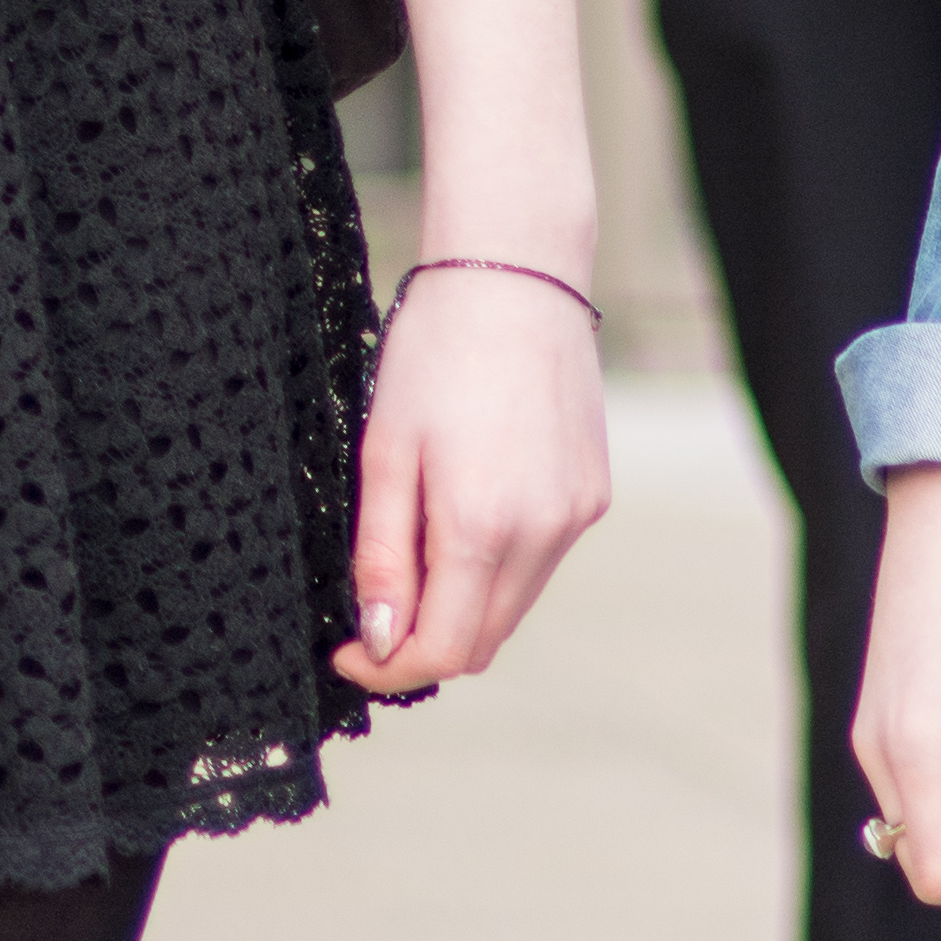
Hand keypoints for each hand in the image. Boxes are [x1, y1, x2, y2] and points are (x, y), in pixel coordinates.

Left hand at [331, 261, 608, 696]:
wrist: (515, 272)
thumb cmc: (435, 353)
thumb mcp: (384, 453)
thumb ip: (381, 557)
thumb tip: (379, 642)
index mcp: (482, 526)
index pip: (442, 651)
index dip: (388, 667)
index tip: (347, 650)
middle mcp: (543, 534)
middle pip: (481, 639)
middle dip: (422, 643)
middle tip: (370, 612)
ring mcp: (576, 517)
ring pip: (513, 606)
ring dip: (460, 605)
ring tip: (413, 548)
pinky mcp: (592, 496)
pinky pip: (541, 563)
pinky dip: (498, 566)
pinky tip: (463, 513)